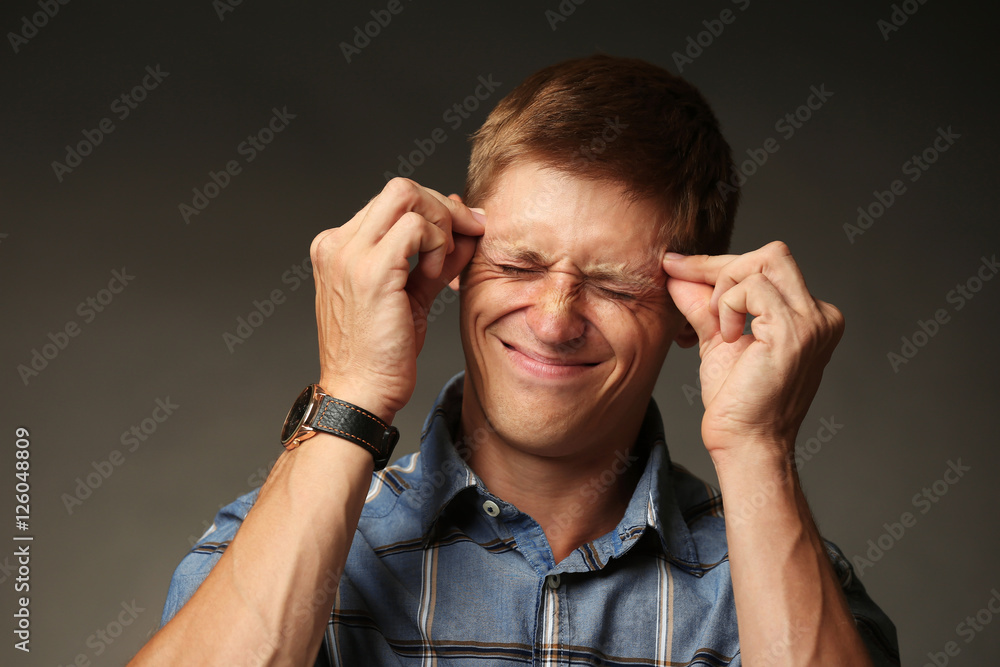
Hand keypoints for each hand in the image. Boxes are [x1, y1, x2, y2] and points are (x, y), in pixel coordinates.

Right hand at [310, 179, 484, 421]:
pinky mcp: (370, 271)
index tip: (466, 227)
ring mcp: (349, 254)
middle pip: (400, 188)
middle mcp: (337, 244)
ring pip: (408, 196)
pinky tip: (435, 273)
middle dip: (444, 207)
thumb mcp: (413, 295)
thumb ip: (437, 259)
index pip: (393, 202)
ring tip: (442, 265)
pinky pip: (416, 227)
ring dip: (442, 225)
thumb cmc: (382, 354)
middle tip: (470, 233)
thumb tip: (467, 228)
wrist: (360, 394)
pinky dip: (437, 243)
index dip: (435, 208)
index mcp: (339, 247)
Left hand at [663, 241, 843, 463]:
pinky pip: (753, 288)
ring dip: (725, 291)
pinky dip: (729, 306)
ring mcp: (813, 322)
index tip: (677, 265)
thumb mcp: (717, 340)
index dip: (719, 265)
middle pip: (771, 254)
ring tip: (719, 329)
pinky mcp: (795, 331)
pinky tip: (728, 338)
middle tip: (695, 297)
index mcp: (810, 316)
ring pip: (763, 263)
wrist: (746, 443)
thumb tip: (677, 272)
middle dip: (722, 268)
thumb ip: (704, 304)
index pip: (767, 266)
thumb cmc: (736, 402)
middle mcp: (821, 315)